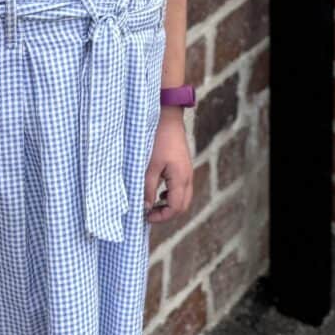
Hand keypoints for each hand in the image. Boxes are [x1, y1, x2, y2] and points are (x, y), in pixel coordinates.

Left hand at [144, 108, 192, 224]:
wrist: (168, 117)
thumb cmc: (158, 139)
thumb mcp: (149, 166)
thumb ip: (148, 189)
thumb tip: (146, 208)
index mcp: (180, 178)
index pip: (176, 208)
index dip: (162, 217)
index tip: (146, 216)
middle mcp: (187, 176)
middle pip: (183, 206)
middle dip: (167, 213)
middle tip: (149, 213)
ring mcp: (187, 171)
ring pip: (183, 197)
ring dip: (169, 204)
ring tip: (152, 204)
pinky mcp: (184, 166)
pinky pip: (181, 188)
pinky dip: (171, 195)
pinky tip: (159, 192)